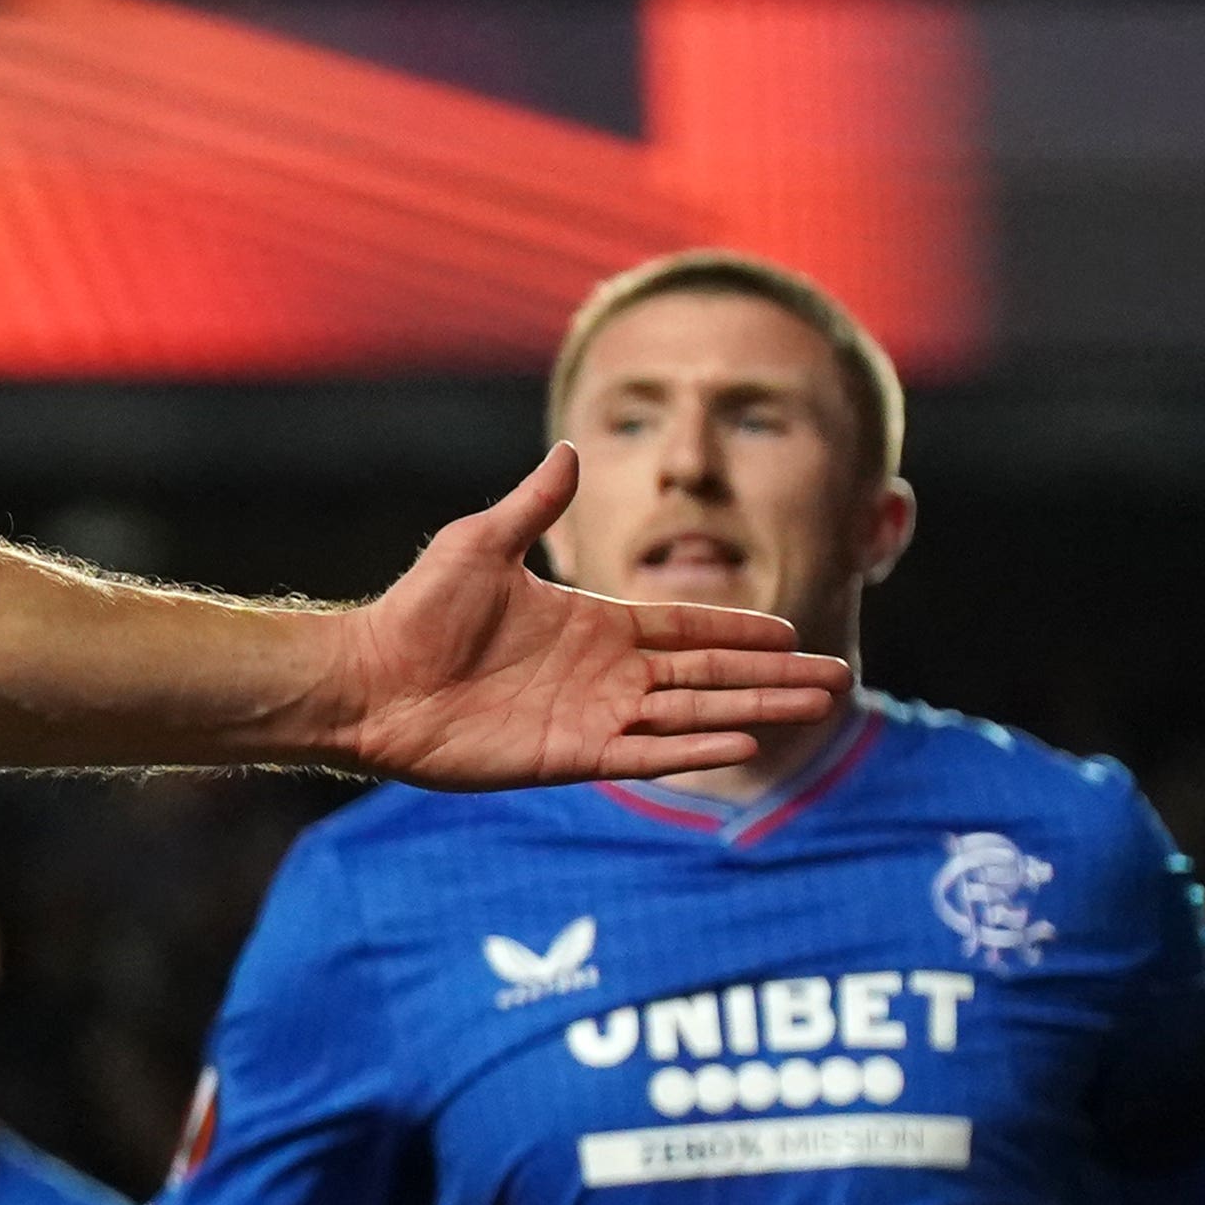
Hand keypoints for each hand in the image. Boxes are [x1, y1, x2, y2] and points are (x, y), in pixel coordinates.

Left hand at [318, 447, 849, 784]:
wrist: (368, 681)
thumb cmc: (414, 611)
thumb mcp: (480, 544)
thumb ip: (533, 504)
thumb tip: (572, 449)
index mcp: (590, 624)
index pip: (683, 628)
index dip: (736, 630)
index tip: (789, 630)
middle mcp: (602, 673)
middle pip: (705, 674)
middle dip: (769, 676)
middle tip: (836, 678)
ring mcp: (591, 716)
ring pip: (691, 714)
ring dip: (752, 711)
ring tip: (815, 708)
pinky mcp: (570, 755)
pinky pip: (646, 753)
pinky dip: (694, 748)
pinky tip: (744, 742)